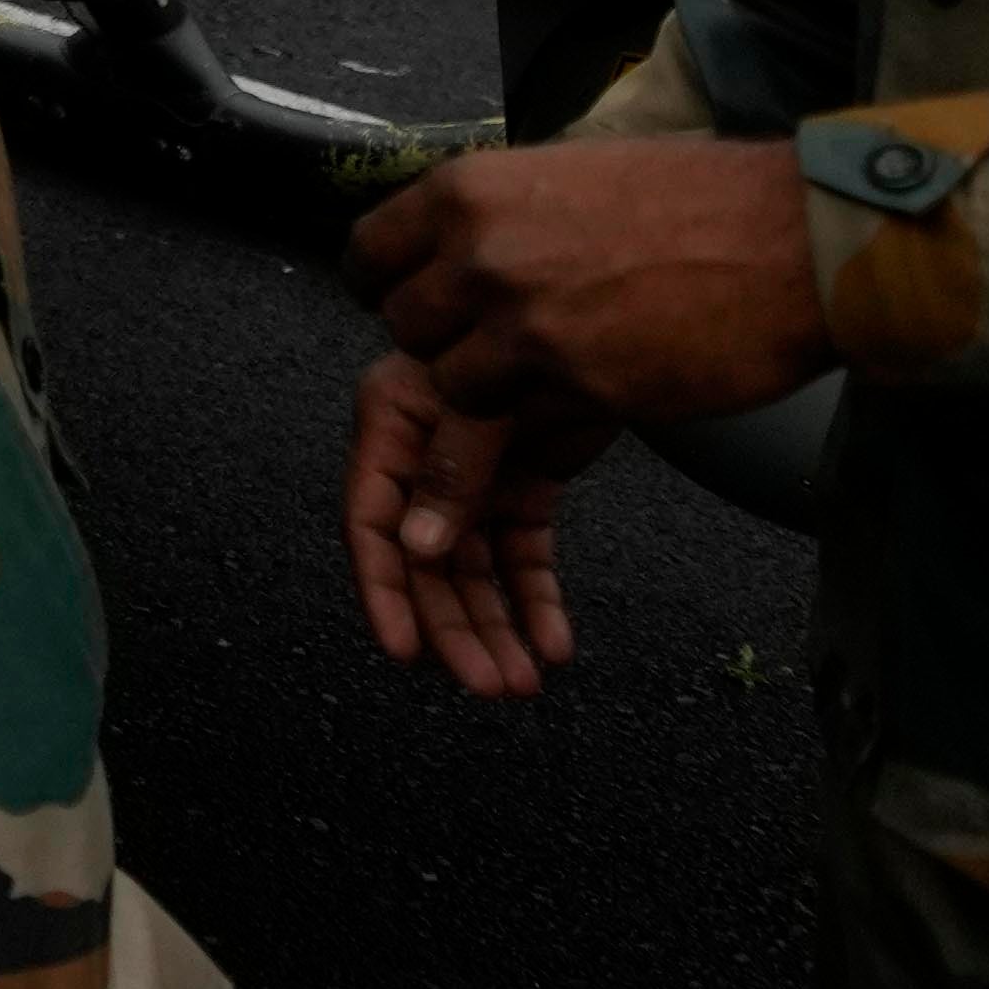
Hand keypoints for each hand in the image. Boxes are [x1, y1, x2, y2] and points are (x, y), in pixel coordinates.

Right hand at [338, 352, 608, 696]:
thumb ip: (447, 472)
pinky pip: (523, 558)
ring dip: (498, 627)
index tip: (406, 652)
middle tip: (492, 685)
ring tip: (526, 681)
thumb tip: (418, 551)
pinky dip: (537, 601)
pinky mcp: (524, 486)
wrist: (616, 303)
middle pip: (427, 561)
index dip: (383, 591)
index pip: (372, 521)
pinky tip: (555, 643)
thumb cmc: (530, 324)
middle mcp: (424, 452)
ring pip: (475, 569)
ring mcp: (475, 472)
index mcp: (392, 420)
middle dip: (458, 629)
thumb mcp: (479, 400)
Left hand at [349, 134, 836, 426]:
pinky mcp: (579, 388)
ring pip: (454, 390)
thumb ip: (504, 213)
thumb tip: (458, 240)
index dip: (389, 286)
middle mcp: (481, 255)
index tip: (410, 300)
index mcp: (471, 190)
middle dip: (442, 344)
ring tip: (544, 375)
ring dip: (490, 394)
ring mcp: (525, 326)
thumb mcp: (571, 173)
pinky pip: (520, 429)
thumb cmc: (702, 198)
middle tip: (489, 344)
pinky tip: (579, 404)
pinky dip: (538, 429)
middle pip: (405, 329)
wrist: (794, 239)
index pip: (370, 254)